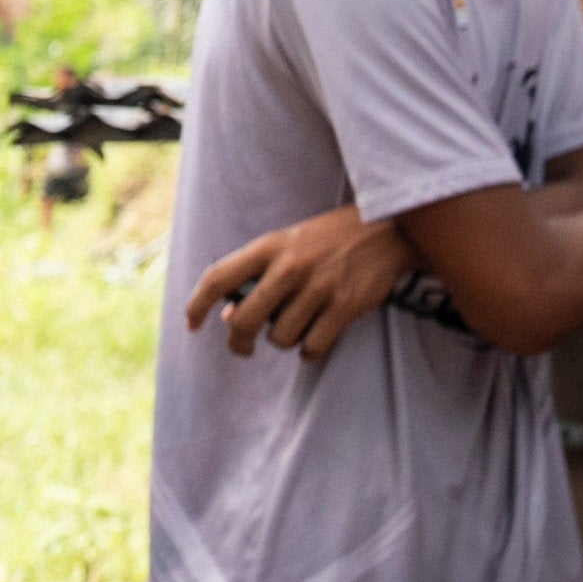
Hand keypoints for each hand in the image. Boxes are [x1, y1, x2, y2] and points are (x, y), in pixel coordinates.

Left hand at [187, 205, 413, 360]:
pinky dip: (310, 351)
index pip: (217, 278)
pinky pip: (312, 347)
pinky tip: (315, 339)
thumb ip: (256, 275)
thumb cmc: (327, 240)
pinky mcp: (346, 305)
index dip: (196, 306)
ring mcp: (319, 286)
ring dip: (282, 341)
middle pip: (243, 320)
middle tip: (243, 346)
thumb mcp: (286, 244)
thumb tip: (227, 317)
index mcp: (268, 246)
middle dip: (238, 341)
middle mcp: (290, 266)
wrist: (389, 229)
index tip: (192, 326)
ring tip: (294, 328)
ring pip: (279, 338)